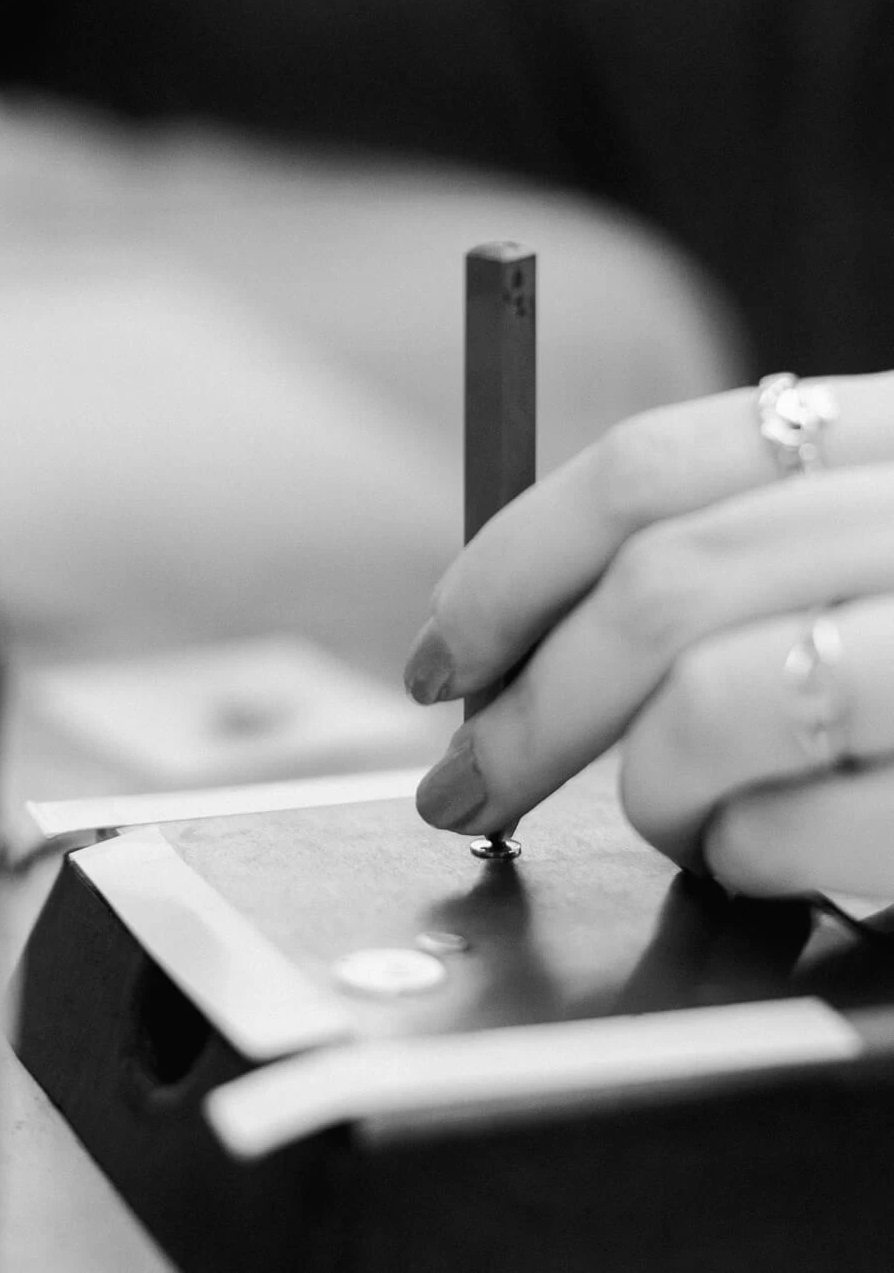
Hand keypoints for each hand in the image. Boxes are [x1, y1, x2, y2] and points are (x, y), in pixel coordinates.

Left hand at [405, 373, 893, 899]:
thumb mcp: (868, 538)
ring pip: (711, 708)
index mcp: (890, 437)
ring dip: (646, 788)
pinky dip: (745, 858)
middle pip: (659, 593)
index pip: (648, 470)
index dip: (510, 563)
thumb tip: (509, 622)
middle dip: (527, 708)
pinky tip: (769, 855)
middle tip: (474, 777)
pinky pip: (798, 834)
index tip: (446, 651)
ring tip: (667, 818)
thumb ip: (735, 548)